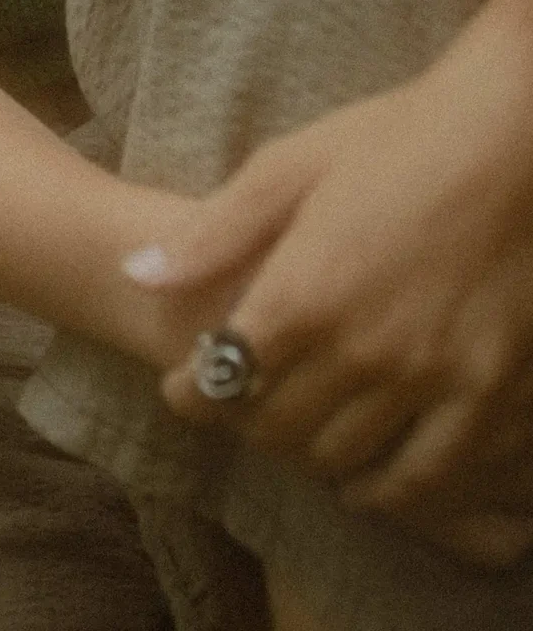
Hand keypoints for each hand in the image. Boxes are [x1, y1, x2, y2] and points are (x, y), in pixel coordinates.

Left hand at [122, 34, 532, 540]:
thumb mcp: (289, 168)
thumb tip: (136, 276)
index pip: (222, 376)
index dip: (192, 392)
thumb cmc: (394, 139)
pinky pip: (427, 477)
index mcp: (303, 293)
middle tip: (238, 409)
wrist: (509, 140)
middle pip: (279, 427)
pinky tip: (369, 484)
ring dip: (308, 456)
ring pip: (345, 457)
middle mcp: (360, 351)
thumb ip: (213, 233)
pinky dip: (388, 492)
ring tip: (294, 438)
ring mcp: (428, 379)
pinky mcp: (486, 395)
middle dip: (244, 423)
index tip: (181, 390)